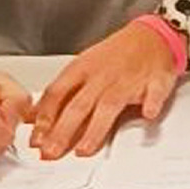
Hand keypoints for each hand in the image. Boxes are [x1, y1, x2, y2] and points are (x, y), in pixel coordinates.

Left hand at [31, 21, 181, 158]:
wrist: (151, 35)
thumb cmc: (116, 54)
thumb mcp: (83, 67)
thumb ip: (60, 93)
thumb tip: (33, 116)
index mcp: (82, 69)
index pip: (57, 93)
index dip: (45, 117)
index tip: (36, 139)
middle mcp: (102, 75)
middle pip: (79, 105)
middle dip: (63, 131)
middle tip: (51, 153)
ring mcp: (128, 79)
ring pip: (109, 105)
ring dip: (95, 128)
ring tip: (84, 150)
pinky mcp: (155, 81)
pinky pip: (153, 93)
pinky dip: (151, 103)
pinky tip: (148, 114)